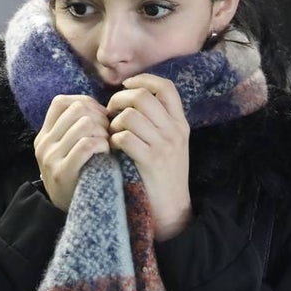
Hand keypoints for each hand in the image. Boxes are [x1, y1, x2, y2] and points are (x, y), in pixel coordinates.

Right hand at [33, 94, 110, 211]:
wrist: (73, 214)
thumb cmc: (80, 177)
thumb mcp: (69, 151)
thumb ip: (77, 130)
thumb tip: (103, 108)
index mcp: (44, 135)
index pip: (62, 102)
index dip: (85, 103)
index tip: (100, 118)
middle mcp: (44, 144)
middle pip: (77, 109)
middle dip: (99, 117)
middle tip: (108, 133)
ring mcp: (51, 158)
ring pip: (84, 124)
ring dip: (103, 132)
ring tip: (108, 145)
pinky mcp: (63, 172)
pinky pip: (86, 145)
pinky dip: (102, 145)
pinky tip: (106, 154)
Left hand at [106, 74, 192, 240]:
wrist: (172, 210)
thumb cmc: (163, 176)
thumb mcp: (170, 145)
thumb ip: (157, 122)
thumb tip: (130, 98)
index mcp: (180, 124)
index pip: (166, 87)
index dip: (144, 80)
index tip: (127, 86)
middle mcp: (175, 131)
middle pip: (143, 96)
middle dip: (119, 100)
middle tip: (110, 112)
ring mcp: (165, 146)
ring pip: (130, 116)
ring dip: (114, 123)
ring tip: (112, 134)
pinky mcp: (152, 161)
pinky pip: (124, 138)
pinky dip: (113, 140)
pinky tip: (112, 149)